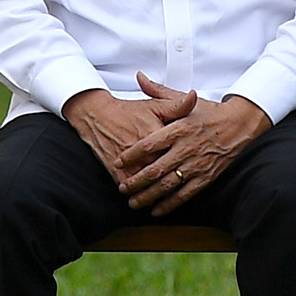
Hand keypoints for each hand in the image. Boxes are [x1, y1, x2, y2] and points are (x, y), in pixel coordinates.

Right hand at [59, 83, 193, 184]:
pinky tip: (147, 199)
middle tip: (186, 184)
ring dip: (159, 193)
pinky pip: (132, 188)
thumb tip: (194, 96)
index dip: (188, 160)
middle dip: (178, 180)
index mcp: (156, 134)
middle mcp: (144, 152)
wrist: (98, 116)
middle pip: (165, 172)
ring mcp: (130, 164)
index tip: (197, 163)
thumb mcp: (155, 105)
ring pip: (149, 184)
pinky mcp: (117, 171)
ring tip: (170, 196)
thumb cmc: (128, 111)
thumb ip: (177, 104)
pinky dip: (139, 195)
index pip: (177, 152)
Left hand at [110, 74, 271, 210]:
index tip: (118, 161)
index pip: (149, 144)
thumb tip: (139, 77)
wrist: (238, 125)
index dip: (131, 154)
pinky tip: (157, 210)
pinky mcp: (206, 177)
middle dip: (136, 181)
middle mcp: (186, 148)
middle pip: (155, 169)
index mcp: (179, 128)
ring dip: (149, 196)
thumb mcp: (183, 99)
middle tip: (122, 188)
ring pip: (168, 185)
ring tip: (134, 202)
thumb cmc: (208, 112)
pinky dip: (170, 204)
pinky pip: (185, 194)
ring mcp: (196, 165)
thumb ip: (158, 91)